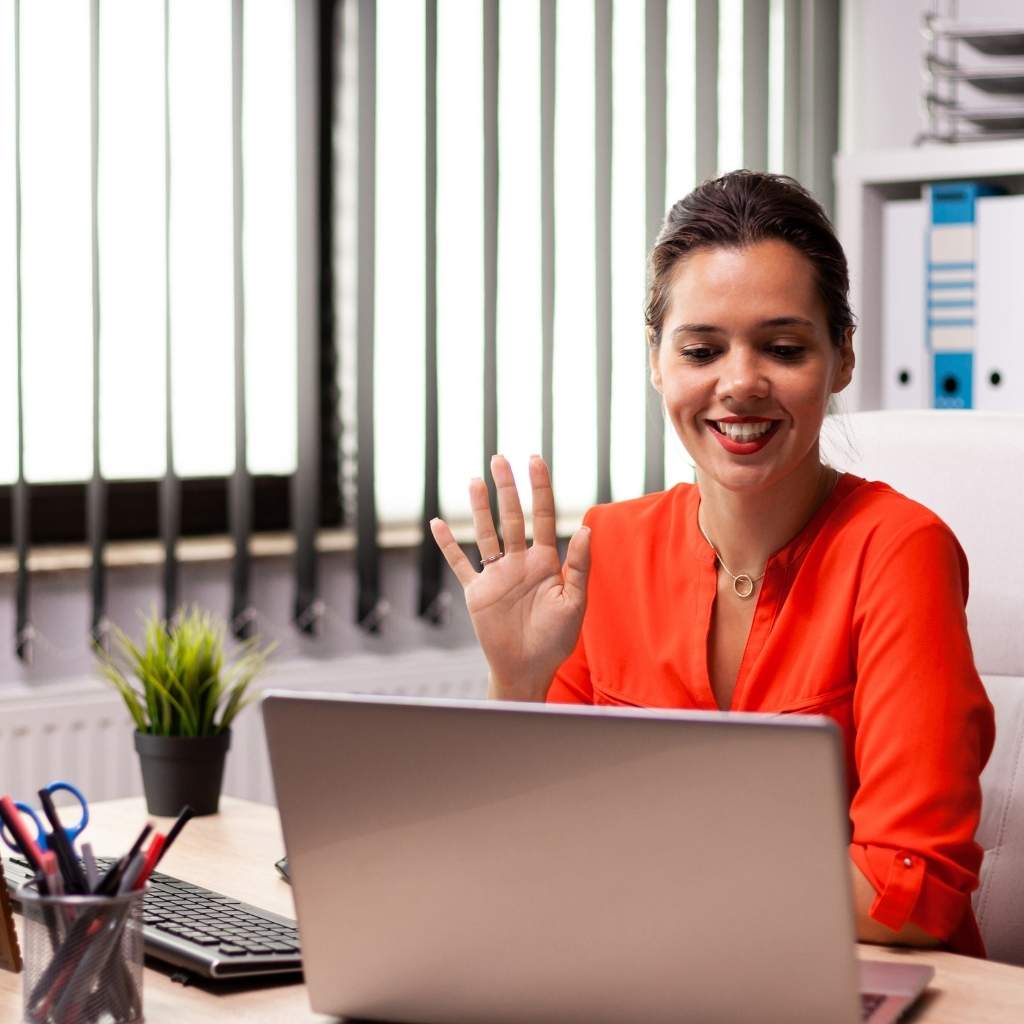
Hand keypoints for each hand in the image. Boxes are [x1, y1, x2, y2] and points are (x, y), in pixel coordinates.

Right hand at [430, 455, 590, 701]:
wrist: (528, 669)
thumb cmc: (556, 639)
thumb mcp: (574, 602)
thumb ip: (579, 566)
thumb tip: (587, 529)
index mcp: (546, 562)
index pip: (543, 516)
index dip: (540, 488)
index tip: (535, 460)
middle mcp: (519, 562)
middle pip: (512, 517)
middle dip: (507, 488)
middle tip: (500, 458)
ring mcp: (496, 575)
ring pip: (486, 533)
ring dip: (480, 508)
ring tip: (475, 481)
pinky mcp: (476, 592)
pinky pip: (459, 564)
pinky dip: (447, 545)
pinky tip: (438, 523)